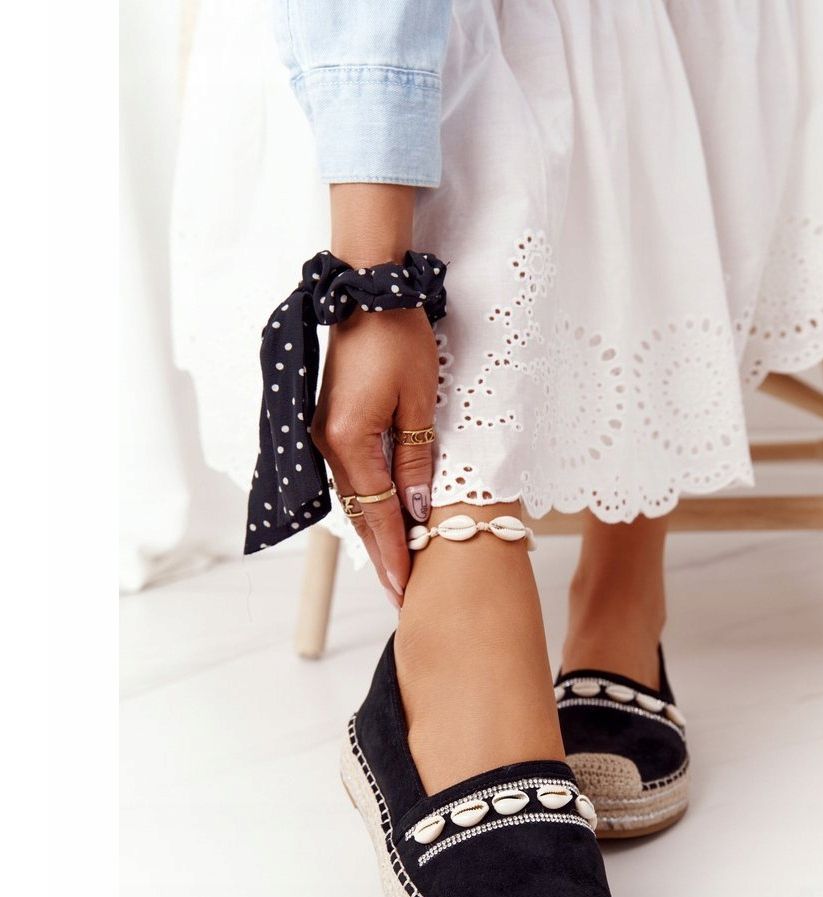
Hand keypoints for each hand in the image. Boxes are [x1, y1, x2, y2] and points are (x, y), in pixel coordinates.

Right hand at [313, 304, 438, 604]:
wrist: (369, 293)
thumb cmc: (400, 340)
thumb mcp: (419, 402)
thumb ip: (414, 458)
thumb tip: (416, 507)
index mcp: (348, 441)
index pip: (379, 513)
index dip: (395, 553)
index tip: (406, 589)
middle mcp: (327, 444)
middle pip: (361, 514)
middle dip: (382, 556)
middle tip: (401, 596)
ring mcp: (323, 436)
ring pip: (354, 499)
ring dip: (375, 535)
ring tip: (394, 570)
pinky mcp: (328, 426)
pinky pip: (350, 478)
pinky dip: (368, 506)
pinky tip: (381, 525)